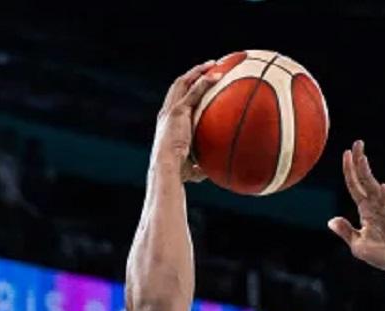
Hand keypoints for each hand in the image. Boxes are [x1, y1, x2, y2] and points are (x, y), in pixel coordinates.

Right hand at [153, 60, 219, 181]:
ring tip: (214, 64)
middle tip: (209, 67)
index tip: (200, 84)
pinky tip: (218, 75)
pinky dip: (204, 81)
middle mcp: (166, 112)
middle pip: (178, 85)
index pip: (176, 100)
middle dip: (193, 74)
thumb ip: (198, 167)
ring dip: (198, 71)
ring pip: (184, 82)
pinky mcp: (178, 111)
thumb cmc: (177, 173)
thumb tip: (210, 171)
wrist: (167, 167)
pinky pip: (193, 91)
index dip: (187, 90)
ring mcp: (171, 110)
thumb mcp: (190, 169)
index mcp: (167, 122)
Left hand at [327, 141, 384, 270]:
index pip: (356, 186)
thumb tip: (331, 221)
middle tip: (356, 144)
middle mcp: (377, 205)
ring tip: (362, 158)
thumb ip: (346, 231)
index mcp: (366, 210)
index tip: (345, 153)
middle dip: (360, 162)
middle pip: (366, 180)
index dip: (350, 171)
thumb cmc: (383, 255)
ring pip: (376, 187)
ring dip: (368, 173)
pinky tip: (381, 188)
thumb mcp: (358, 245)